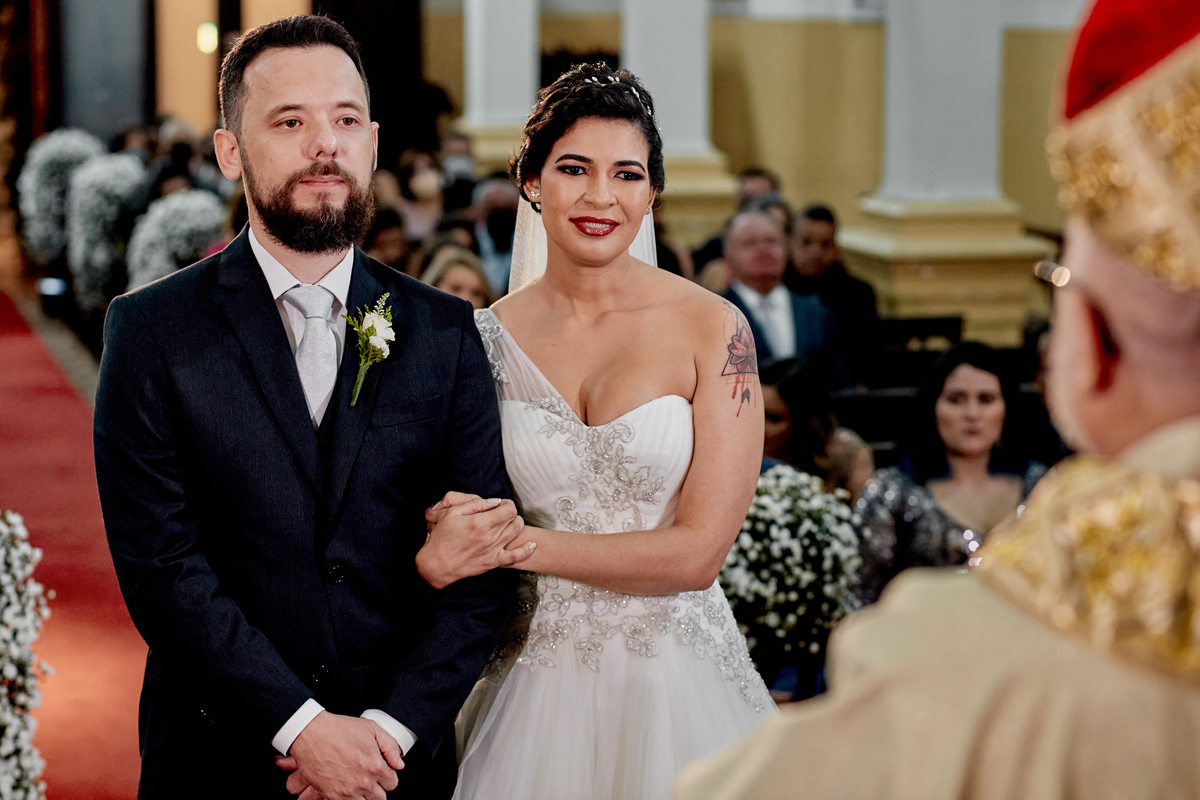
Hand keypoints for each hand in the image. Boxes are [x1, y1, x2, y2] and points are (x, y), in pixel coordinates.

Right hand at [281, 711, 401, 799]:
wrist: (312, 734)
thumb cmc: (339, 729)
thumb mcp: (372, 729)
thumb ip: (390, 747)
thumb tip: (399, 764)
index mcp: (375, 766)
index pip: (392, 783)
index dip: (388, 777)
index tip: (382, 773)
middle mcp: (363, 782)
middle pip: (380, 798)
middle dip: (378, 789)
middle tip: (370, 779)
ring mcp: (348, 791)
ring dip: (364, 796)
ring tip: (358, 784)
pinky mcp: (332, 796)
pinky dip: (349, 799)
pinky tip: (347, 788)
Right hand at [416, 495, 534, 588]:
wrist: (436, 565)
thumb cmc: (441, 538)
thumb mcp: (452, 513)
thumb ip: (475, 505)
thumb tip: (494, 502)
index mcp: (480, 523)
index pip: (508, 509)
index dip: (507, 504)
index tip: (501, 504)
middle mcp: (490, 537)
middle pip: (514, 520)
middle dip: (511, 513)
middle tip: (503, 513)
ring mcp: (493, 551)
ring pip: (517, 533)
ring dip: (516, 525)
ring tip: (509, 523)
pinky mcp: (493, 562)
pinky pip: (516, 557)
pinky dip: (527, 550)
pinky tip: (531, 544)